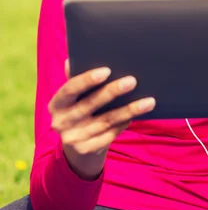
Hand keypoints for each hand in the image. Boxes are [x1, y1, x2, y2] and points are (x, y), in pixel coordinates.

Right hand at [49, 60, 155, 178]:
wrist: (76, 144)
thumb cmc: (79, 107)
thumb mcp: (74, 95)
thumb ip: (74, 78)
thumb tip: (71, 60)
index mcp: (56, 104)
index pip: (69, 89)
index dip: (87, 80)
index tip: (107, 70)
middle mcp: (61, 122)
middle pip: (90, 105)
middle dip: (112, 92)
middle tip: (132, 81)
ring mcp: (74, 138)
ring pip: (106, 121)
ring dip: (128, 110)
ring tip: (148, 101)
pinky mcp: (87, 149)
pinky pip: (110, 134)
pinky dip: (124, 123)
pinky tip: (137, 114)